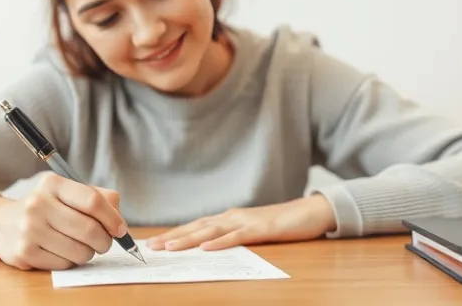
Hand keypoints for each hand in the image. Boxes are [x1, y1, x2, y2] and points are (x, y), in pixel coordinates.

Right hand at [0, 172, 126, 270]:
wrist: (0, 222)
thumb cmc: (46, 207)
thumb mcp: (67, 192)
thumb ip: (98, 197)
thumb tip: (119, 221)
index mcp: (53, 184)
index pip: (93, 201)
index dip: (113, 218)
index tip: (120, 229)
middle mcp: (38, 204)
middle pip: (89, 230)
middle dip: (105, 241)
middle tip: (104, 242)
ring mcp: (29, 230)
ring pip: (80, 251)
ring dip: (88, 253)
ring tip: (80, 245)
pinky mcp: (24, 253)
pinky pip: (64, 264)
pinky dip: (70, 261)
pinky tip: (61, 251)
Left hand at [146, 195, 335, 250]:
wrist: (310, 212)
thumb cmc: (281, 224)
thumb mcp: (252, 232)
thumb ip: (232, 237)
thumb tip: (210, 249)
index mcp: (228, 219)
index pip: (196, 227)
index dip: (174, 234)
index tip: (154, 243)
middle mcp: (232, 217)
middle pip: (197, 228)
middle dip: (173, 237)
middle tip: (151, 247)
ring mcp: (246, 221)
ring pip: (211, 232)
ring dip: (189, 239)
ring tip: (170, 247)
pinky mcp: (261, 228)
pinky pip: (237, 236)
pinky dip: (220, 242)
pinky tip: (206, 248)